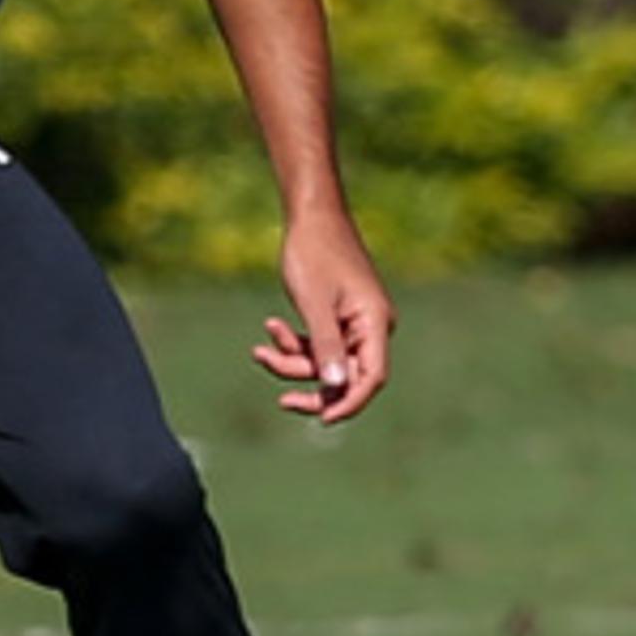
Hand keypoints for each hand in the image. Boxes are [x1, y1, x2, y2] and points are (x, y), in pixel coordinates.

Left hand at [252, 211, 393, 423]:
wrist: (310, 216)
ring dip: (293, 360)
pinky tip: (271, 328)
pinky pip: (318, 345)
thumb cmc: (314, 254)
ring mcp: (354, 324)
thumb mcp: (314, 304)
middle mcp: (371, 327)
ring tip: (260, 347)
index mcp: (375, 323)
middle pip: (345, 375)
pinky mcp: (337, 318)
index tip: (322, 419)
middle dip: (309, 382)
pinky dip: (294, 343)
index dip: (349, 402)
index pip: (371, 378)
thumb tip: (334, 388)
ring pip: (325, 362)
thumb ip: (325, 347)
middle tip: (282, 400)